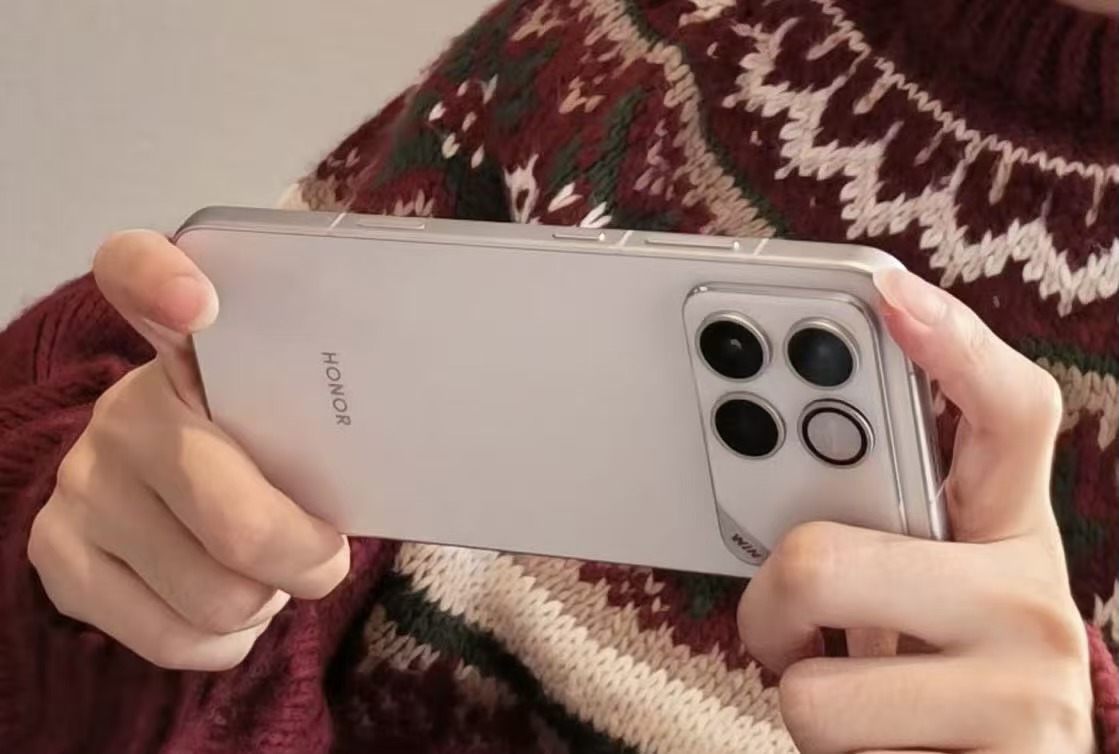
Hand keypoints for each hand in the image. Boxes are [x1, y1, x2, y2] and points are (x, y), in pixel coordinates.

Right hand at [28, 230, 349, 670]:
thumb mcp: (289, 420)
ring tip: (266, 568)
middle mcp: (124, 410)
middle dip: (309, 559)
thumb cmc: (260, 452)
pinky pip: (178, 637)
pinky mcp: (57, 556)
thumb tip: (397, 468)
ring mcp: (84, 485)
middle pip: (239, 521)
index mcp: (188, 349)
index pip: (137, 272)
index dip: (161, 280)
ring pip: (219, 596)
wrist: (162, 502)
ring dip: (267, 597)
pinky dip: (229, 637)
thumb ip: (320, 425)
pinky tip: (229, 599)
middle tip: (325, 552)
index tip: (201, 304)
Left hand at [738, 269, 1095, 752]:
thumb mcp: (913, 596)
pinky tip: (878, 750)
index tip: (887, 289)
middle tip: (782, 625)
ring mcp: (1030, 688)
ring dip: (798, 692)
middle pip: (823, 554)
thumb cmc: (940, 685)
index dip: (951, 346)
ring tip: (849, 705)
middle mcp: (1033, 598)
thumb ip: (866, 530)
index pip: (1009, 415)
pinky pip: (829, 742)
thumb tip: (761, 459)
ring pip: (808, 676)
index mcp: (1005, 534)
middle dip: (767, 599)